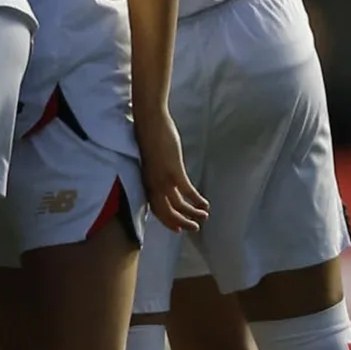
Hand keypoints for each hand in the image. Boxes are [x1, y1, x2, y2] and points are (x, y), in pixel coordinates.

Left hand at [133, 106, 208, 233]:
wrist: (149, 121)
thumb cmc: (149, 136)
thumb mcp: (151, 159)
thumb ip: (156, 172)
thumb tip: (165, 179)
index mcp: (145, 181)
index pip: (155, 208)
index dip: (167, 220)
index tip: (178, 228)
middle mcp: (152, 183)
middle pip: (165, 212)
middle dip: (180, 223)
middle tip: (194, 228)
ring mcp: (162, 178)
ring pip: (177, 205)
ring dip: (192, 214)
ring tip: (204, 217)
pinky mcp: (173, 170)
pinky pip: (187, 192)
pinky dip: (196, 200)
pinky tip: (205, 203)